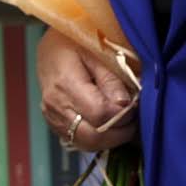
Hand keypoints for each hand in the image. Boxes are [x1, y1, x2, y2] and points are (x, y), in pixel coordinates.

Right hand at [37, 29, 137, 152]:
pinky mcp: (54, 123)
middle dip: (119, 133)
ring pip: (86, 144)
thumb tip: (125, 105)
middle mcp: (56, 105)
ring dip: (109, 139)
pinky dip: (97, 138)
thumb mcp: (97, 51)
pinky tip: (108, 124)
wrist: (50, 46)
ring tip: (123, 122)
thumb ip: (111, 79)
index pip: (100, 114)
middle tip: (134, 120)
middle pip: (92, 137)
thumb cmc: (75, 41)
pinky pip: (78, 140)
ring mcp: (52, 117)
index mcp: (65, 84)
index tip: (135, 105)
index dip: (123, 115)